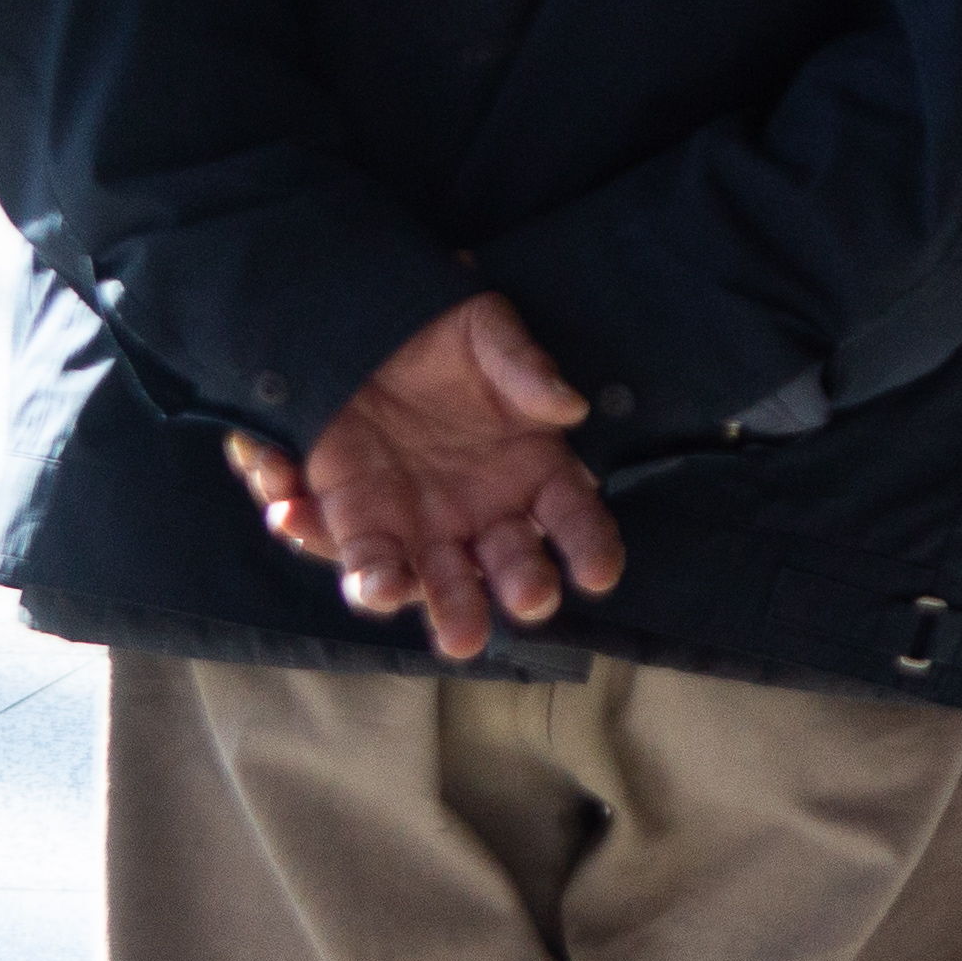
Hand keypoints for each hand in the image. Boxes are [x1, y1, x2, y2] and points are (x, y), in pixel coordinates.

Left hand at [222, 295, 624, 660]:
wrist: (365, 326)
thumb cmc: (446, 331)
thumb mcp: (492, 335)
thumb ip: (527, 369)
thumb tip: (568, 405)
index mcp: (535, 466)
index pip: (575, 516)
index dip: (591, 546)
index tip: (599, 572)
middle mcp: (486, 509)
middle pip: (513, 562)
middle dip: (524, 586)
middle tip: (531, 600)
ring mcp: (425, 523)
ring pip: (444, 581)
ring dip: (453, 608)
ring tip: (461, 634)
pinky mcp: (362, 521)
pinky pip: (369, 561)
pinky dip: (372, 580)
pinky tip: (378, 587)